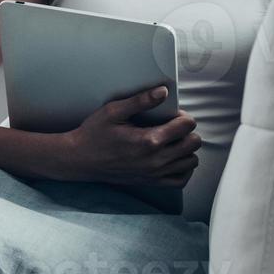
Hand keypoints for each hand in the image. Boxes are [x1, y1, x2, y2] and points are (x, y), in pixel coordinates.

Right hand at [57, 84, 201, 188]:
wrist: (80, 159)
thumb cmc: (94, 133)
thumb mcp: (113, 111)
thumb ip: (140, 101)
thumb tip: (163, 92)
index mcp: (149, 140)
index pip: (186, 126)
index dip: (183, 116)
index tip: (171, 114)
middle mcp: (155, 160)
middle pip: (193, 144)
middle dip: (187, 131)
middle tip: (173, 126)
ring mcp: (154, 174)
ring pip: (190, 162)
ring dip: (187, 149)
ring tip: (173, 140)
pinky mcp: (151, 182)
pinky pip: (180, 180)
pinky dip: (183, 168)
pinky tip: (174, 158)